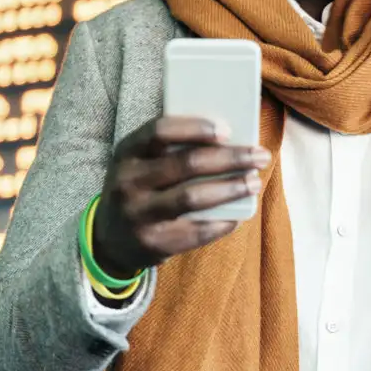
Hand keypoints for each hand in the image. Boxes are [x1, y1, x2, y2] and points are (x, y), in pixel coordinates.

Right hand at [91, 116, 270, 279]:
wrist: (110, 240)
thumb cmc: (141, 188)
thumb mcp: (142, 163)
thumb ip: (172, 148)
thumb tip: (231, 138)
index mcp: (127, 153)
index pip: (159, 131)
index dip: (195, 128)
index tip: (227, 130)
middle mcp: (127, 182)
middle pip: (186, 163)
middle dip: (230, 158)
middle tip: (260, 155)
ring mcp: (138, 214)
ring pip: (192, 197)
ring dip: (230, 188)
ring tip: (254, 182)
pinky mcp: (151, 242)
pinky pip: (194, 231)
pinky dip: (221, 222)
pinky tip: (239, 215)